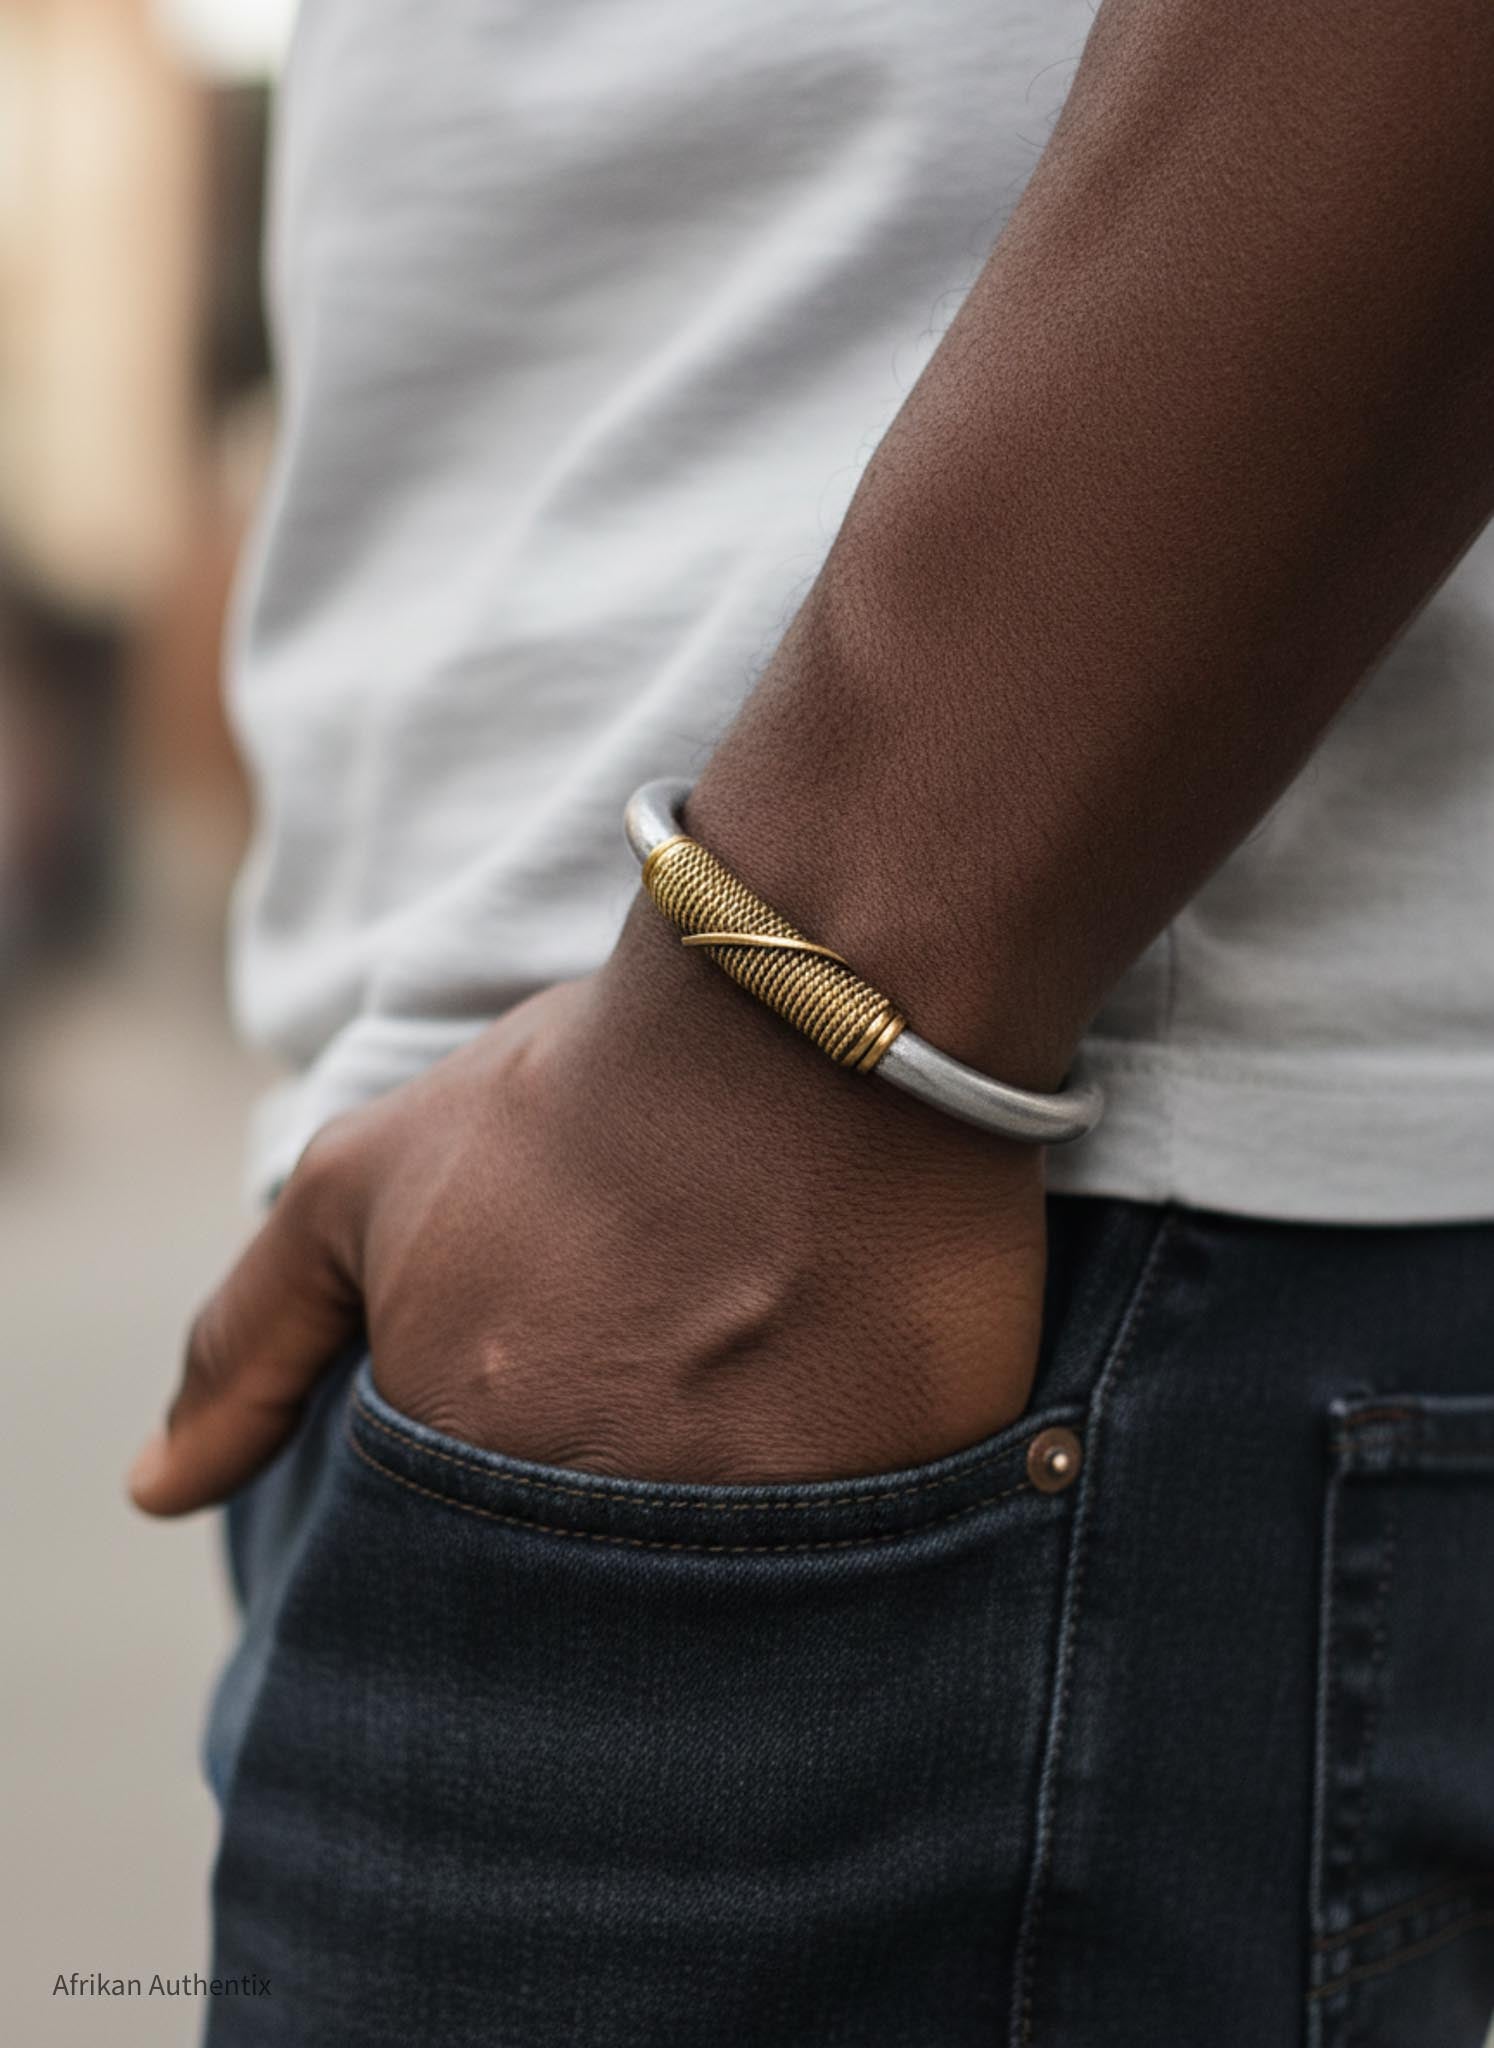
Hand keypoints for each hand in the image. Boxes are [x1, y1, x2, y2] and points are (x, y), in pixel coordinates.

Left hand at [127, 906, 1047, 1514]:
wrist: (797, 1015)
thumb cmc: (576, 1092)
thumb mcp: (361, 1186)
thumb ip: (249, 1343)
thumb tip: (154, 1497)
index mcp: (476, 1462)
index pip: (471, 1554)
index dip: (529, 1446)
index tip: (579, 1366)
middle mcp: (611, 1522)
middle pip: (605, 1584)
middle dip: (632, 1474)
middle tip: (675, 1353)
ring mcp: (772, 1522)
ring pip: (737, 1584)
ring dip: (740, 1486)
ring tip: (762, 1352)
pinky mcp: (913, 1494)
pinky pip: (877, 1550)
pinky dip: (860, 1490)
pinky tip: (851, 1374)